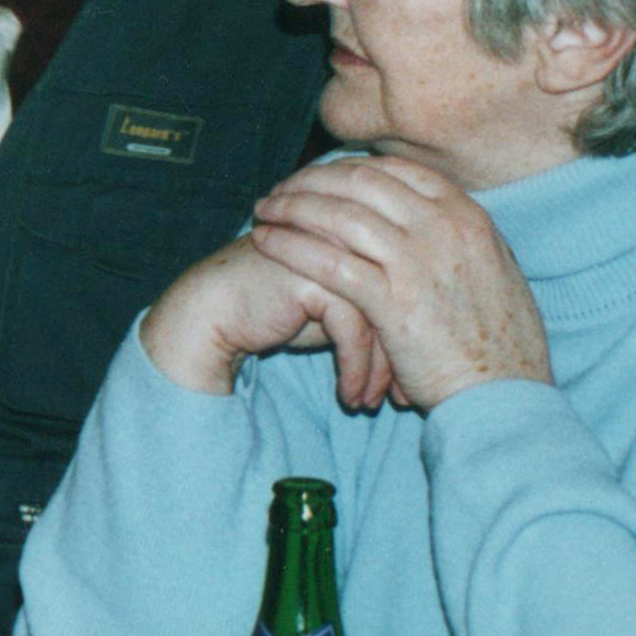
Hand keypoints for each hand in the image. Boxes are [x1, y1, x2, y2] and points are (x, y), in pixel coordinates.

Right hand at [141, 232, 395, 410]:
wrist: (213, 311)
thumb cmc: (277, 309)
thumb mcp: (339, 306)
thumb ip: (379, 307)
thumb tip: (421, 349)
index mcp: (365, 231)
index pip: (412, 284)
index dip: (417, 335)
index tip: (418, 378)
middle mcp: (353, 233)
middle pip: (403, 298)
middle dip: (407, 357)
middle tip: (406, 399)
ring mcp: (335, 249)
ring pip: (383, 316)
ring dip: (381, 371)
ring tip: (370, 404)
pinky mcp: (315, 274)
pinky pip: (353, 329)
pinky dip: (356, 370)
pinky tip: (349, 395)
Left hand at [244, 154, 550, 408]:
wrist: (506, 394)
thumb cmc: (497, 340)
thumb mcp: (490, 270)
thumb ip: (454, 237)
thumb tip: (421, 213)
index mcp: (468, 216)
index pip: (395, 169)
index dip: (347, 167)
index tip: (317, 176)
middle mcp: (445, 228)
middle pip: (361, 181)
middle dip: (312, 180)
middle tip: (280, 190)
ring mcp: (419, 262)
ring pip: (339, 215)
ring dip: (291, 207)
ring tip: (262, 211)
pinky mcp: (393, 301)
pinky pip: (328, 261)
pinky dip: (290, 246)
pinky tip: (265, 242)